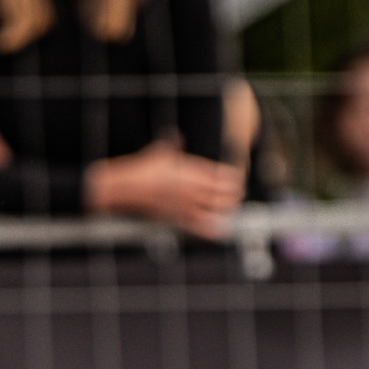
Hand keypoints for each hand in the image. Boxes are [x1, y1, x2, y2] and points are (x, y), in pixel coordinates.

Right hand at [84, 140, 243, 239]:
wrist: (129, 187)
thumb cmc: (144, 168)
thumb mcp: (161, 151)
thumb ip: (173, 144)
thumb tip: (177, 137)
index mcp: (192, 171)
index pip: (222, 175)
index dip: (234, 178)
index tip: (238, 177)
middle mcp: (193, 189)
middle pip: (224, 194)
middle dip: (234, 193)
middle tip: (238, 192)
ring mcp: (188, 205)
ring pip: (217, 210)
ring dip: (228, 209)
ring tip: (231, 207)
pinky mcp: (179, 219)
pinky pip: (201, 227)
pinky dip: (214, 230)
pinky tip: (222, 231)